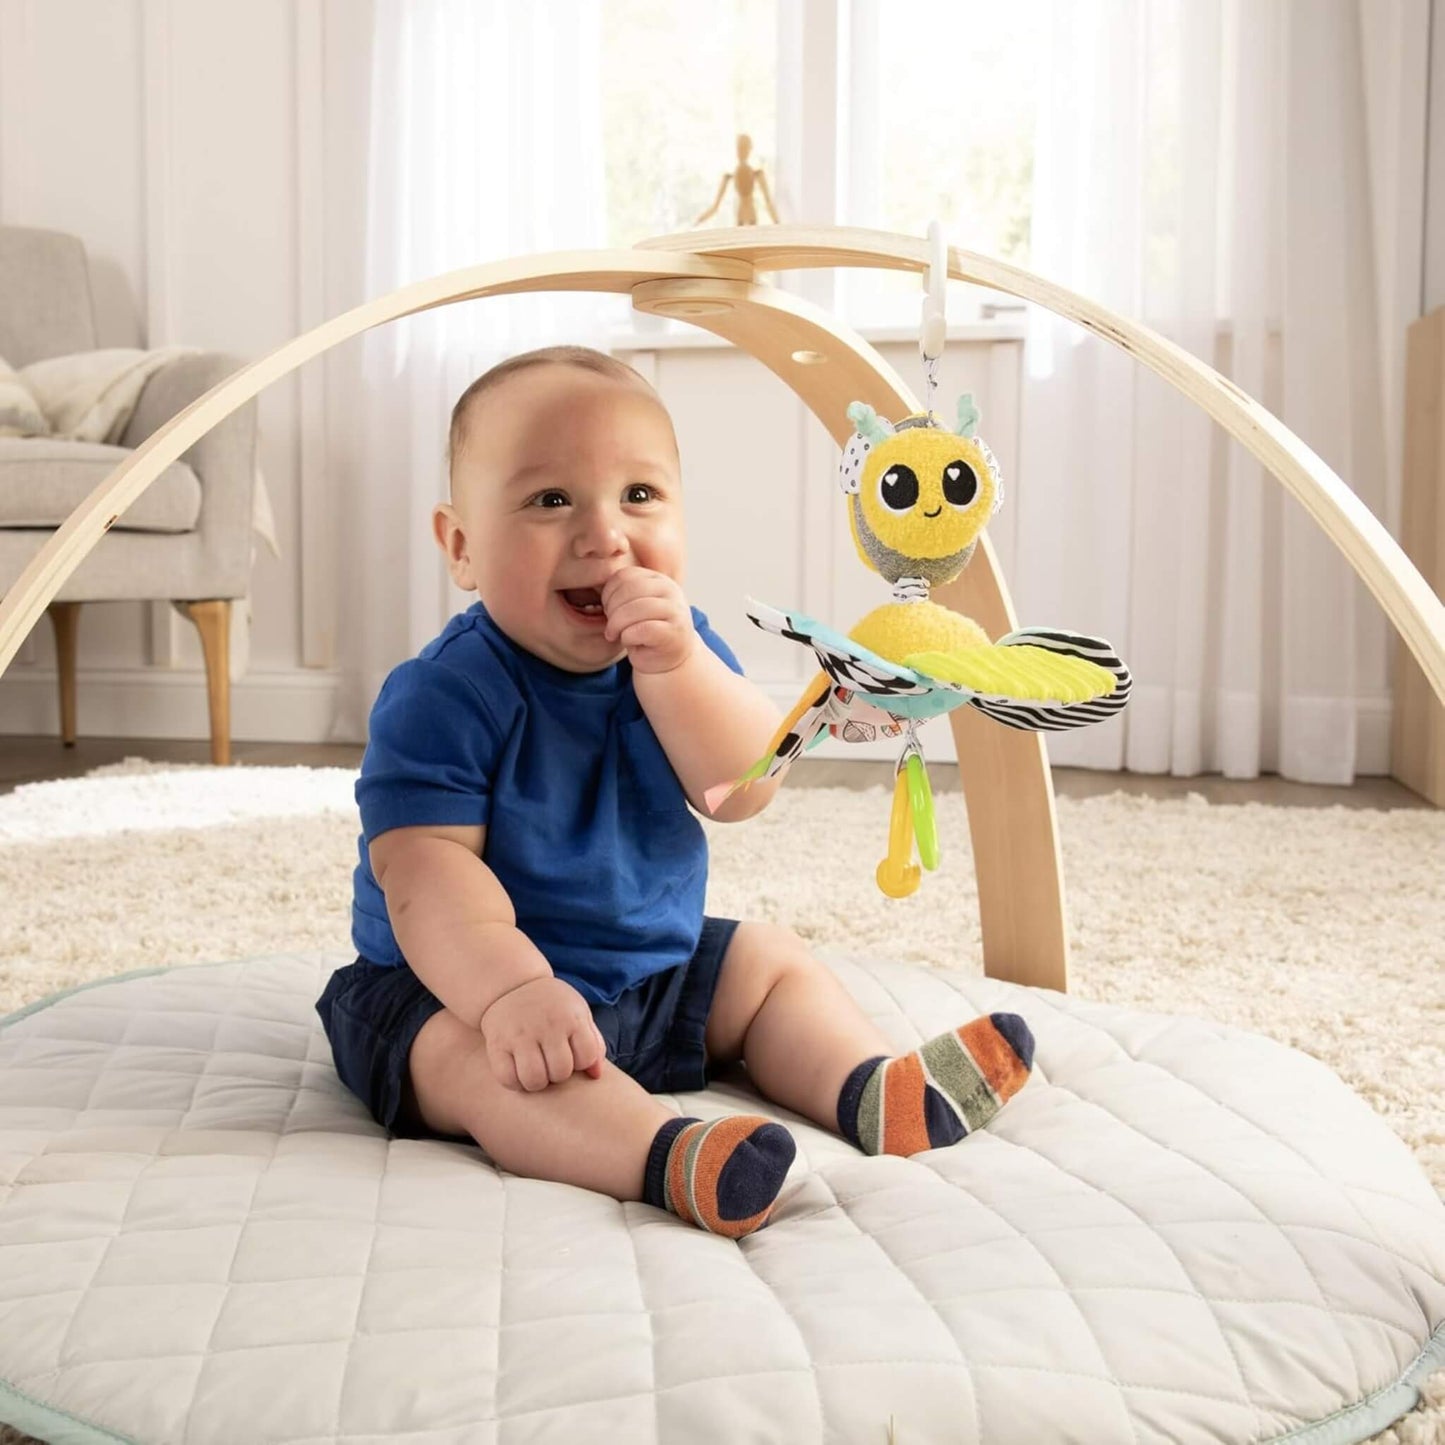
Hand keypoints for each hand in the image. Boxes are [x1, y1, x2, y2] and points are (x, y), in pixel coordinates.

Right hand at [479, 976, 606, 1091]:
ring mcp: (520, 1034)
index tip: (571, 1054)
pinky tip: (518, 1071)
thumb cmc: (553, 1007)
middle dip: (558, 1074)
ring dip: (537, 1082)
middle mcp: (546, 1024)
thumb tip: (596, 1076)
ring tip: (537, 1070)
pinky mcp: (497, 1044)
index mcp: (571, 1017)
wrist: (513, 985)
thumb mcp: (578, 1015)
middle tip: (551, 1063)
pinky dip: (515, 1083)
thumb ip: (593, 1044)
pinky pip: (507, 1079)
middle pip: (560, 1072)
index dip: (580, 1062)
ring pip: (534, 1080)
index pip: (585, 1058)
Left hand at [601, 566, 696, 674]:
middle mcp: (670, 590)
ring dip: (616, 624)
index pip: (625, 575)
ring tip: (614, 635)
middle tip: (610, 626)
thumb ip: (623, 593)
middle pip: (629, 590)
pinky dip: (627, 637)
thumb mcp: (633, 606)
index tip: (607, 610)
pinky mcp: (674, 632)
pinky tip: (628, 642)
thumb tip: (598, 586)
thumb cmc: (645, 633)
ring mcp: (675, 610)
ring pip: (635, 609)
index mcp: (658, 579)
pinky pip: (642, 629)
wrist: (668, 660)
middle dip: (611, 609)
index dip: (608, 593)